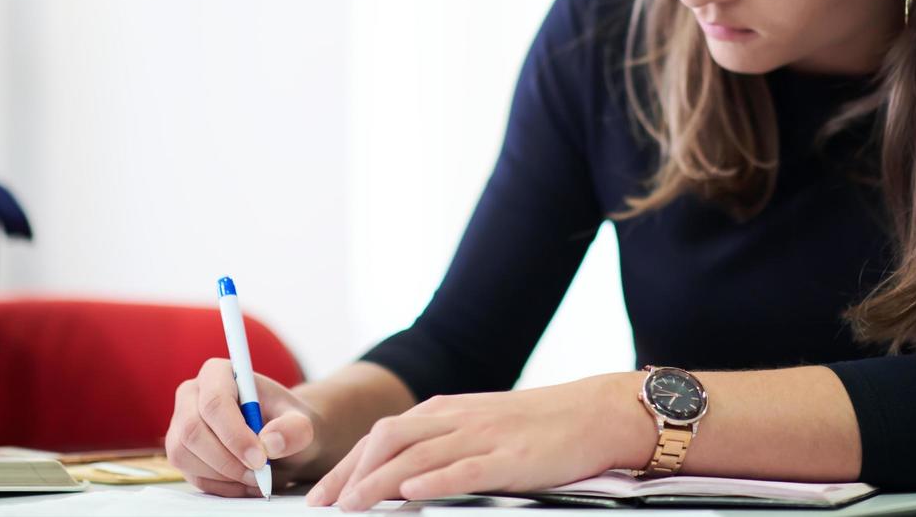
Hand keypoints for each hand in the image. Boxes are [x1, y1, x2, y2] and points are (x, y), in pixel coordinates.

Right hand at [166, 358, 323, 496]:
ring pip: (185, 455)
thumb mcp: (302, 423)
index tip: (261, 458)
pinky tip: (244, 482)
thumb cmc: (287, 424)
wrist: (280, 440)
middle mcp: (192, 394)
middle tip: (260, 474)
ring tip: (257, 477)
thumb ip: (294, 429)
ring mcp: (180, 424)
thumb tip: (270, 442)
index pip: (214, 402)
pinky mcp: (180, 452)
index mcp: (218, 372)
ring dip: (224, 475)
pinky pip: (190, 475)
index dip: (234, 434)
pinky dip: (220, 486)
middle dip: (227, 460)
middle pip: (193, 431)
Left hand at [305, 374, 638, 511]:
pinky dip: (436, 479)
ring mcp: (484, 435)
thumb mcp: (480, 427)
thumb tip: (400, 474)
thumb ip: (442, 443)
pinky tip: (413, 492)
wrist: (593, 413)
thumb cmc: (538, 427)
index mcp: (447, 411)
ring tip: (352, 506)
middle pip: (388, 439)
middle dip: (350, 473)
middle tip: (324, 506)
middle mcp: (458, 418)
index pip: (383, 434)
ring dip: (379, 480)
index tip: (321, 494)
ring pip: (418, 453)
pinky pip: (466, 467)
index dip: (348, 463)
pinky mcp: (511, 456)